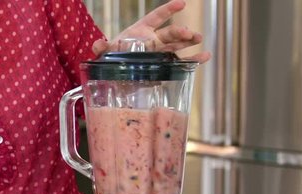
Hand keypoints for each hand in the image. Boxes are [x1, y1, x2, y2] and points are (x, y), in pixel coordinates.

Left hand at [92, 0, 210, 62]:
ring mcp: (160, 54)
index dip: (168, 10)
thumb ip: (102, 48)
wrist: (116, 77)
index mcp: (141, 32)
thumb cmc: (112, 60)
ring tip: (199, 40)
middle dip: (180, 31)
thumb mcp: (106, 53)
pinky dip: (194, 60)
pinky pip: (181, 63)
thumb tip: (97, 44)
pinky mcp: (164, 68)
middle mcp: (153, 41)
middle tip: (188, 34)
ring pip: (178, 45)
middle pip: (170, 33)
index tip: (181, 4)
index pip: (156, 17)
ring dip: (189, 41)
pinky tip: (204, 57)